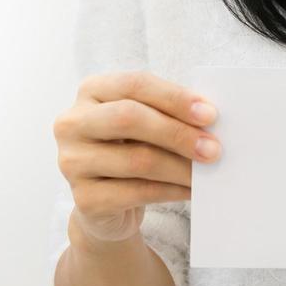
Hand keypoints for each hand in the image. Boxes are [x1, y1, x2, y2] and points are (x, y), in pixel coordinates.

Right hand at [53, 70, 220, 245]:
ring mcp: (72, 162)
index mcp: (91, 91)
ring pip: (137, 160)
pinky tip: (190, 190)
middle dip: (177, 133)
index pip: (134, 84)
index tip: (210, 114)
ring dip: (181, 167)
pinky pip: (137, 192)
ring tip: (207, 172)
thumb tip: (210, 119)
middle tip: (213, 148)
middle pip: (129, 118)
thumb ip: (168, 113)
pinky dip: (171, 191)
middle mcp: (73, 123)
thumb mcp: (146, 122)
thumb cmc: (133, 147)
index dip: (174, 97)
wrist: (107, 201)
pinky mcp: (84, 199)